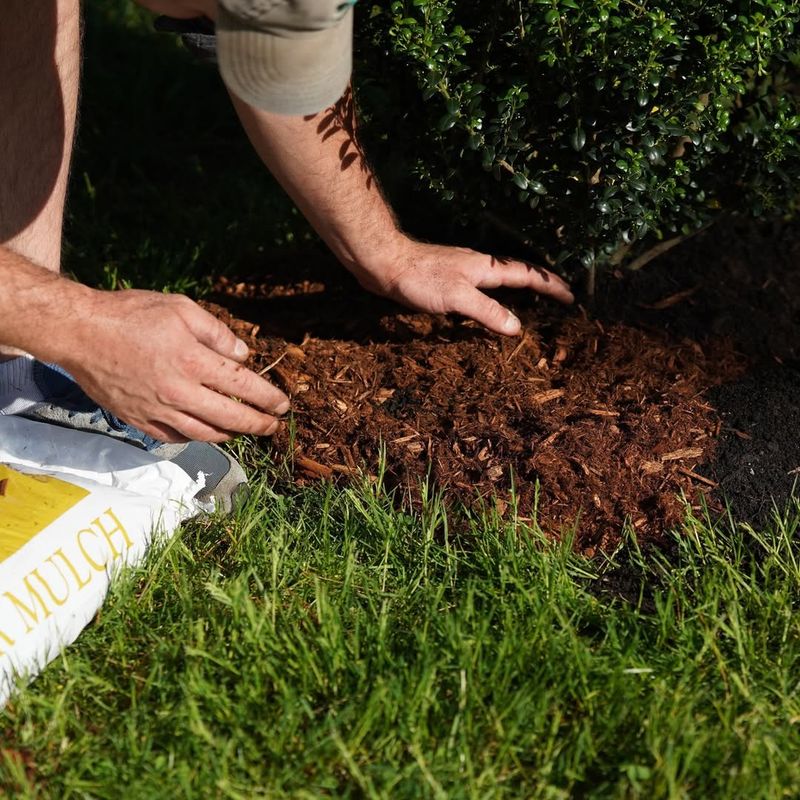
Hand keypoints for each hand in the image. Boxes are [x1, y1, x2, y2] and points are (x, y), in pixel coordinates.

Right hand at [57, 289, 288, 442]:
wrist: (79, 332)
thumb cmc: (131, 314)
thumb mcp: (181, 308)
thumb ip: (217, 333)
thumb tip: (243, 355)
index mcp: (193, 361)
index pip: (243, 386)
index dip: (268, 398)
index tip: (283, 405)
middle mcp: (179, 392)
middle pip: (230, 418)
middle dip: (258, 424)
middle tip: (273, 427)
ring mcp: (158, 410)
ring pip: (204, 433)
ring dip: (229, 434)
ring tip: (242, 430)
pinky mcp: (138, 419)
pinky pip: (174, 437)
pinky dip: (195, 437)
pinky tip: (204, 430)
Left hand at [358, 239, 573, 335]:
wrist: (385, 263)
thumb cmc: (420, 278)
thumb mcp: (458, 298)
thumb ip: (487, 312)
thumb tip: (517, 328)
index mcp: (486, 268)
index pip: (527, 275)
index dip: (550, 286)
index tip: (571, 297)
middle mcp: (478, 266)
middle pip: (518, 273)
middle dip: (541, 284)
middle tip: (560, 296)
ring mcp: (462, 271)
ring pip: (500, 279)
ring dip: (519, 288)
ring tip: (532, 300)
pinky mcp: (447, 278)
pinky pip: (482, 286)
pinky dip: (495, 295)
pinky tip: (487, 304)